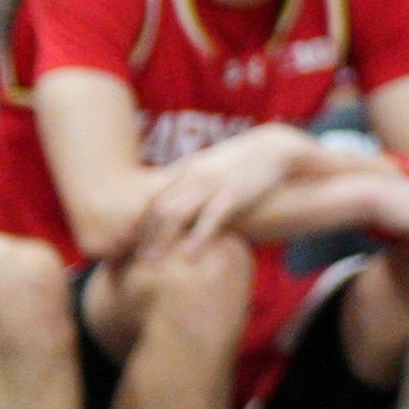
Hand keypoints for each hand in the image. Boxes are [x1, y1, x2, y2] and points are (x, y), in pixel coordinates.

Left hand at [114, 129, 320, 271]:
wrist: (277, 147)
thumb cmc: (246, 161)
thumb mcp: (212, 165)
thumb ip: (193, 179)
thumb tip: (178, 201)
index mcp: (186, 170)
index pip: (153, 198)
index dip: (140, 222)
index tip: (132, 243)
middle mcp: (193, 176)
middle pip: (158, 208)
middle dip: (145, 235)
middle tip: (135, 259)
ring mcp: (212, 184)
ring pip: (176, 214)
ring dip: (162, 239)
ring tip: (153, 261)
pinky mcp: (233, 194)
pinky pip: (210, 218)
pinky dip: (197, 237)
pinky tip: (190, 255)